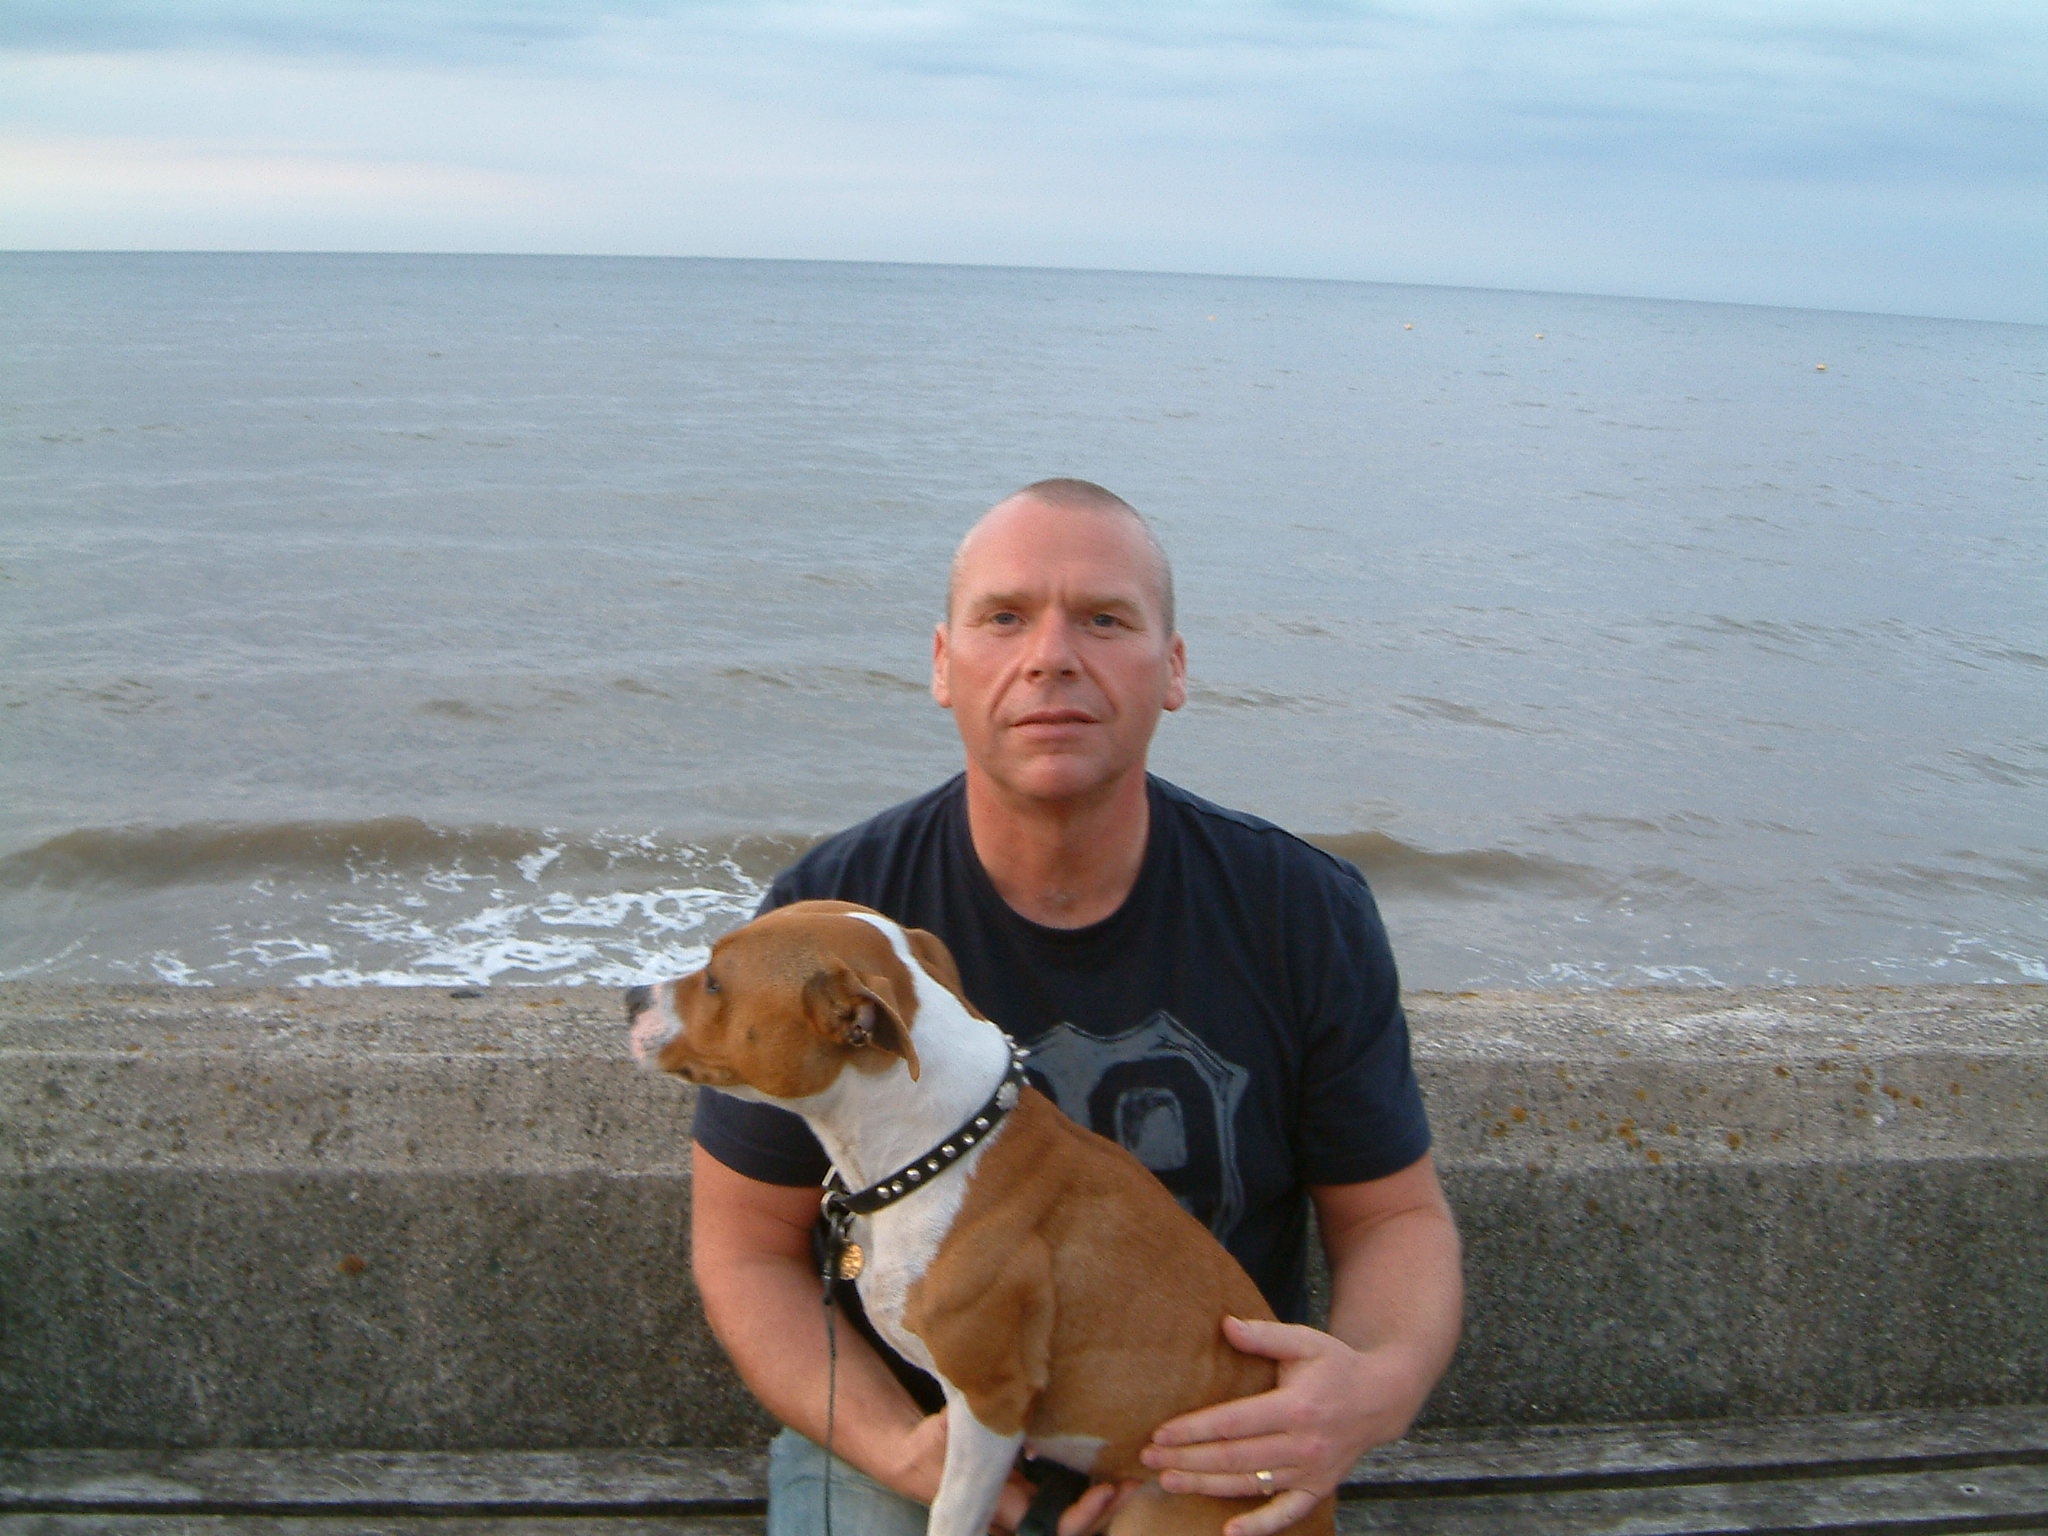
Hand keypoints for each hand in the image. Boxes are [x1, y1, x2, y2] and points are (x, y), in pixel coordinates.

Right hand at [893, 1413, 1135, 1534]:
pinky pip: (1065, 1501)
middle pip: (1071, 1530)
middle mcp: (1018, 1516)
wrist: (915, 1460)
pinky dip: (1090, 1492)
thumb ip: (978, 1418)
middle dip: (1105, 1510)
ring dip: (1103, 1504)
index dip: (1083, 1514)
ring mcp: (1026, 1507)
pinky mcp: (1031, 1495)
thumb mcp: (950, 1428)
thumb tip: (1001, 1395)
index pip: (1053, 1525)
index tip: (1105, 1488)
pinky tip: (1109, 1469)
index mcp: (1002, 1507)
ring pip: (1073, 1521)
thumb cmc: (930, 1447)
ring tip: (1131, 1476)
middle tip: (1132, 1480)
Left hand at [1140, 1317, 1428, 1535]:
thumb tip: (1225, 1324)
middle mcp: (1303, 1444)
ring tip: (1167, 1482)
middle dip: (1187, 1459)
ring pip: (1250, 1484)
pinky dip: (1260, 1526)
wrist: (1381, 1398)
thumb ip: (1264, 1336)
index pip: (1234, 1422)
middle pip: (1234, 1458)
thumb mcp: (1305, 1341)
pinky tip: (1229, 1531)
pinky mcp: (1318, 1488)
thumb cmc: (1335, 1365)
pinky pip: (1287, 1513)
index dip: (1195, 1429)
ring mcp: (1311, 1471)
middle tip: (1148, 1459)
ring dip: (1206, 1486)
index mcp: (1296, 1407)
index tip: (1161, 1432)